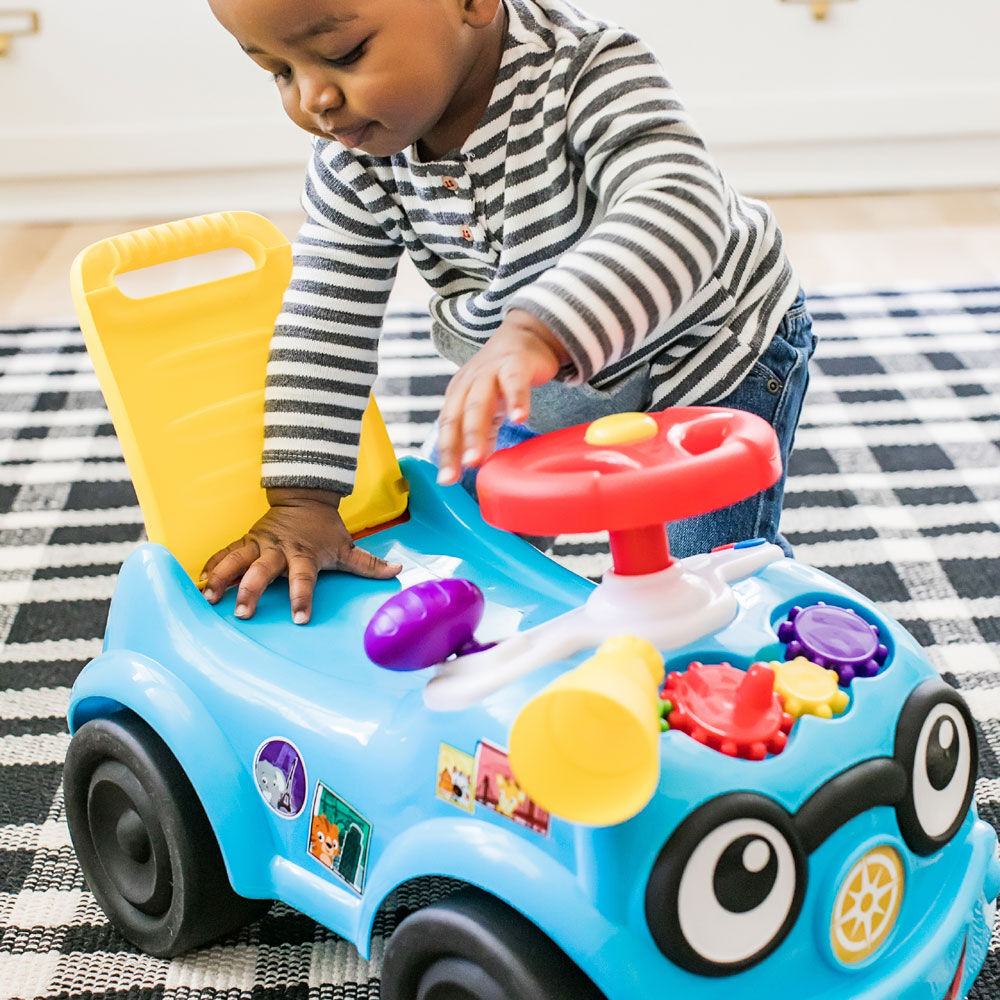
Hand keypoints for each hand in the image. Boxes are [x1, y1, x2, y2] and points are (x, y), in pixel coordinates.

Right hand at [200, 487, 401, 623]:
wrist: (304, 495)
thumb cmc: (326, 528)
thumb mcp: (347, 545)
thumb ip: (369, 564)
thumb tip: (398, 572)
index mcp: (304, 554)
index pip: (304, 579)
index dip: (301, 597)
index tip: (299, 618)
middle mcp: (278, 549)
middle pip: (262, 572)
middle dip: (251, 592)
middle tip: (243, 613)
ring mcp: (259, 544)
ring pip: (235, 560)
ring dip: (222, 578)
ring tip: (208, 597)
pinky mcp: (245, 541)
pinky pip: (224, 553)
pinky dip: (211, 566)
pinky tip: (198, 582)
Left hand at [436, 309, 568, 484]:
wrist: (525, 334)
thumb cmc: (503, 374)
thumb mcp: (490, 405)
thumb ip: (484, 432)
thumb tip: (477, 464)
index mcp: (458, 395)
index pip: (448, 427)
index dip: (446, 454)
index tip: (446, 480)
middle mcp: (468, 383)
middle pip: (458, 417)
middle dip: (455, 447)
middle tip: (456, 474)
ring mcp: (490, 372)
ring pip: (479, 403)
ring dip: (475, 432)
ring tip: (477, 459)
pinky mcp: (514, 364)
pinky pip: (514, 383)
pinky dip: (516, 401)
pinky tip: (520, 419)